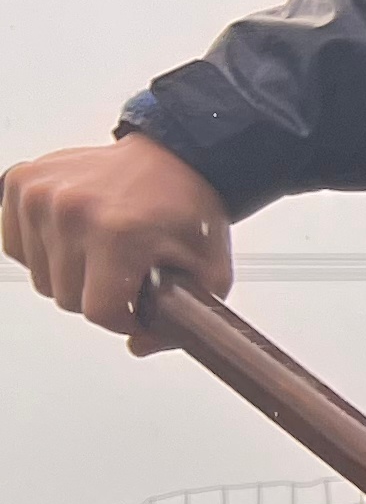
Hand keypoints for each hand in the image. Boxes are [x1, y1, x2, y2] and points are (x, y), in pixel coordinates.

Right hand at [2, 136, 232, 350]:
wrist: (174, 157)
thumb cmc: (189, 210)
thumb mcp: (209, 273)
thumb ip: (182, 322)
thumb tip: (140, 346)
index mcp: (118, 233)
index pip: (98, 312)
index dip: (123, 321)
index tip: (138, 310)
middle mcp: (73, 210)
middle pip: (66, 297)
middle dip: (99, 295)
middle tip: (127, 274)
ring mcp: (41, 193)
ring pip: (39, 275)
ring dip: (70, 273)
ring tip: (104, 250)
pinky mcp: (21, 181)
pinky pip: (16, 244)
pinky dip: (43, 248)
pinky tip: (77, 235)